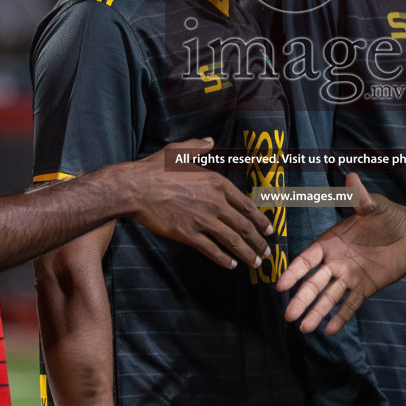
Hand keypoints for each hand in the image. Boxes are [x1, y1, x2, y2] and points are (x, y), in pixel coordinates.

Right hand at [115, 138, 272, 269]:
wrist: (136, 188)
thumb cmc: (156, 169)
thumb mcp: (179, 151)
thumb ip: (198, 147)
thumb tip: (209, 140)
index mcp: (217, 184)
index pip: (246, 205)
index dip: (260, 219)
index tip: (269, 230)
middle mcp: (214, 203)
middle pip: (244, 226)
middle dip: (258, 241)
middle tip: (267, 251)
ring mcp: (202, 220)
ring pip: (232, 241)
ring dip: (247, 254)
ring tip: (256, 263)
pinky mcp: (188, 234)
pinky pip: (211, 250)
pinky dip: (224, 259)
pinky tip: (231, 265)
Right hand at [277, 174, 405, 333]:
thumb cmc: (388, 217)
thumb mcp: (374, 207)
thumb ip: (360, 198)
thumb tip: (352, 177)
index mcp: (330, 243)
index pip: (306, 260)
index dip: (294, 272)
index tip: (281, 286)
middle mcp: (335, 262)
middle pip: (313, 283)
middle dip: (301, 299)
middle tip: (289, 316)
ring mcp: (349, 276)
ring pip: (329, 297)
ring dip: (317, 311)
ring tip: (305, 329)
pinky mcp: (365, 287)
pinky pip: (351, 303)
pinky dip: (342, 316)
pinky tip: (331, 329)